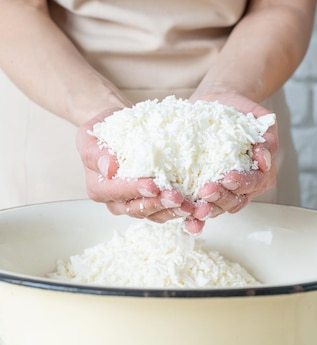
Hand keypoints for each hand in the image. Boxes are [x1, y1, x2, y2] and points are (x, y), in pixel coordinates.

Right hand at [76, 108, 193, 223]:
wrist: (122, 129)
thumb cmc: (105, 131)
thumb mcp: (92, 135)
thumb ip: (96, 153)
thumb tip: (108, 168)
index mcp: (99, 188)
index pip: (116, 192)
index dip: (135, 190)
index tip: (152, 185)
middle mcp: (116, 201)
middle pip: (136, 208)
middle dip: (158, 204)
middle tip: (177, 197)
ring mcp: (136, 204)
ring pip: (154, 214)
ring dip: (173, 211)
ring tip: (190, 206)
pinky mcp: (154, 203)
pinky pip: (167, 211)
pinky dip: (182, 212)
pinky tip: (196, 210)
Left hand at [187, 92, 277, 229]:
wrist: (219, 102)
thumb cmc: (240, 111)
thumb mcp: (260, 119)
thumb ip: (268, 140)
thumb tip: (265, 160)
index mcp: (260, 174)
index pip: (254, 183)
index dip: (242, 183)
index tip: (229, 178)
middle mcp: (242, 187)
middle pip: (235, 201)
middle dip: (220, 199)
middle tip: (206, 192)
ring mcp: (221, 191)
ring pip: (217, 208)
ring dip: (205, 211)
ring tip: (194, 209)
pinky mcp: (200, 190)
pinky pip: (197, 206)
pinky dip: (191, 216)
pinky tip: (184, 216)